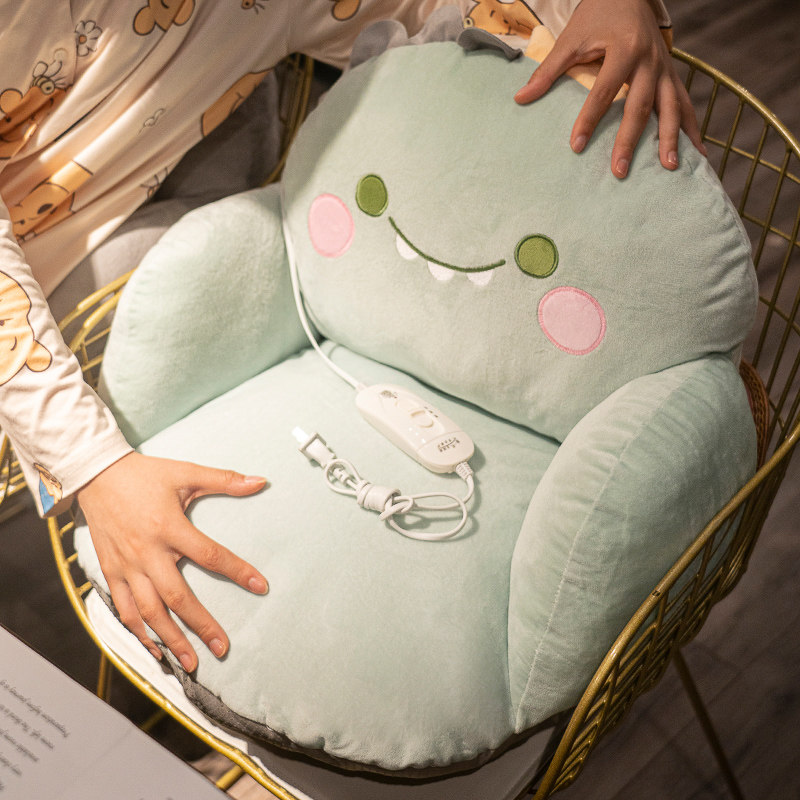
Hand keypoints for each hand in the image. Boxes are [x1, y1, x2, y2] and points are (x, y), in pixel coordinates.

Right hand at [77, 451, 268, 670]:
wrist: (95, 475)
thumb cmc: (145, 474)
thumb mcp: (186, 472)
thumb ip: (224, 480)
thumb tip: (261, 481)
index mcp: (168, 527)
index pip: (209, 555)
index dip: (237, 571)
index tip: (261, 587)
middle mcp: (146, 551)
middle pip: (176, 596)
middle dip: (201, 624)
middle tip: (222, 647)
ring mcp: (126, 565)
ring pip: (148, 611)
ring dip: (170, 638)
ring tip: (191, 661)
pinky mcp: (110, 572)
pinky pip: (123, 609)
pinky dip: (139, 632)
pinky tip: (155, 649)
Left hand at [514, 0, 705, 177]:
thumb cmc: (598, 14)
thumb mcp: (571, 38)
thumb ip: (548, 70)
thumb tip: (520, 98)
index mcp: (624, 48)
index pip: (604, 91)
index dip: (589, 119)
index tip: (577, 146)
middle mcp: (650, 59)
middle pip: (640, 105)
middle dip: (629, 140)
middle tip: (618, 171)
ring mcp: (665, 68)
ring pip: (671, 106)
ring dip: (670, 138)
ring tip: (669, 167)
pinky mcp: (672, 75)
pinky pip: (685, 103)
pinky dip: (691, 127)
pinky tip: (697, 152)